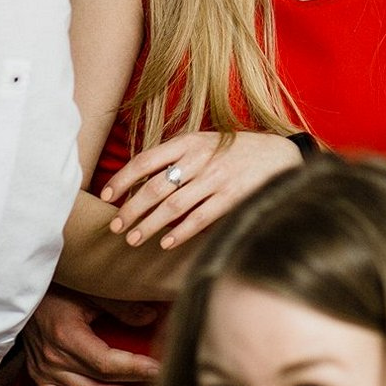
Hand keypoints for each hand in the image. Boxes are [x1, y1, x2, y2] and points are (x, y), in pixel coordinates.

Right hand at [23, 287, 160, 385]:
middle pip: (100, 381)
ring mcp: (46, 371)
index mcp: (66, 335)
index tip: (158, 369)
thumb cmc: (56, 288)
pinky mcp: (40, 377)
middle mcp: (54, 358)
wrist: (22, 295)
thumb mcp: (90, 291)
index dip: (134, 368)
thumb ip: (120, 306)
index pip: (106, 361)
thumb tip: (152, 316)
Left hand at [100, 131, 300, 248]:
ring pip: (173, 205)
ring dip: (149, 225)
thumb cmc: (235, 151)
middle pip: (155, 186)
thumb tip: (141, 181)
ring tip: (133, 240)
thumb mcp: (205, 143)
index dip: (122, 178)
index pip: (146, 160)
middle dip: (131, 208)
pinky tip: (166, 244)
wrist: (280, 155)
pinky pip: (200, 218)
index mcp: (189, 142)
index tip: (106, 195)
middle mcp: (200, 159)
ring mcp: (217, 179)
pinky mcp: (232, 197)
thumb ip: (177, 158)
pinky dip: (180, 233)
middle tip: (115, 226)